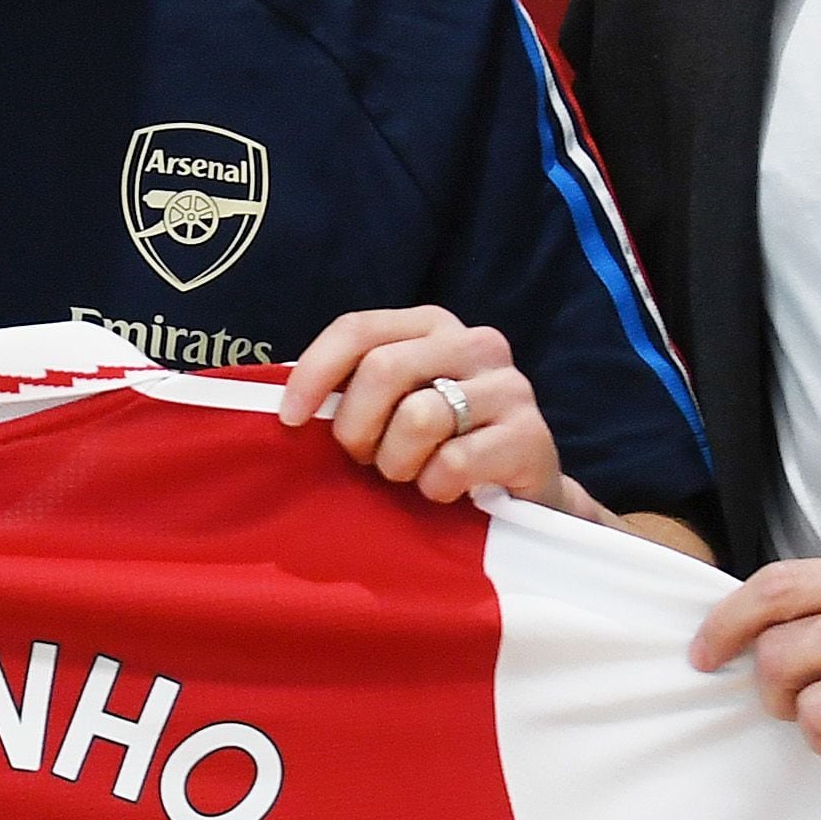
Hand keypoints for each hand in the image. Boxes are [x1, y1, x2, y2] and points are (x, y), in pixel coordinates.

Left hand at [278, 308, 574, 510]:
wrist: (524, 493)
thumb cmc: (441, 446)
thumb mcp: (395, 407)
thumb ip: (353, 391)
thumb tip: (289, 402)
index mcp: (432, 326)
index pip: (358, 328)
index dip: (315, 372)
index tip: (291, 419)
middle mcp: (475, 343)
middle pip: (383, 370)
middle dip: (357, 427)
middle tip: (365, 459)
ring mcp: (510, 387)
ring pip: (418, 418)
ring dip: (398, 463)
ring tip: (412, 474)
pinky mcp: (531, 437)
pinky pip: (453, 464)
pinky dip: (435, 488)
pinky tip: (447, 491)